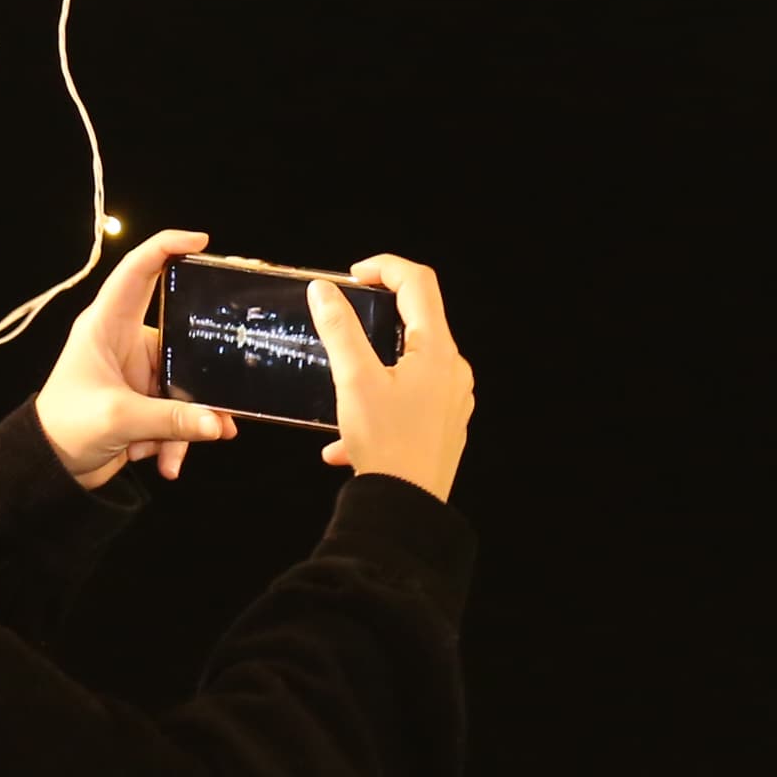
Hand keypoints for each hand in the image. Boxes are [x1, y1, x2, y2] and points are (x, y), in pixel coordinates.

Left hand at [34, 229, 237, 486]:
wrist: (47, 469)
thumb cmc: (66, 429)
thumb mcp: (119, 420)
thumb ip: (171, 421)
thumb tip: (219, 423)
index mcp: (106, 325)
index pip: (137, 271)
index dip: (167, 248)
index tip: (202, 242)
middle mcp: (126, 341)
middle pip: (180, 332)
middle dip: (206, 357)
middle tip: (243, 345)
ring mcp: (139, 371)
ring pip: (185, 383)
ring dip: (187, 419)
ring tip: (183, 449)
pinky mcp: (148, 400)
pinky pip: (178, 412)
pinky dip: (176, 440)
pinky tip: (167, 464)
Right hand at [312, 255, 474, 502]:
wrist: (406, 510)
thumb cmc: (385, 442)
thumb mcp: (354, 380)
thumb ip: (339, 329)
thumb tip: (323, 290)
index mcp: (438, 350)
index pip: (418, 283)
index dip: (385, 267)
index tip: (351, 276)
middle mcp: (454, 372)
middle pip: (418, 323)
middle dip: (376, 320)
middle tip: (342, 323)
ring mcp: (451, 402)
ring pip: (409, 368)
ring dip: (372, 370)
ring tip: (339, 391)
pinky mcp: (443, 429)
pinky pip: (408, 404)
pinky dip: (377, 408)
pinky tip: (342, 444)